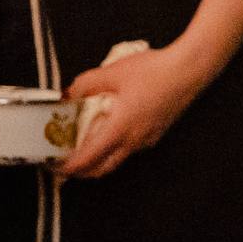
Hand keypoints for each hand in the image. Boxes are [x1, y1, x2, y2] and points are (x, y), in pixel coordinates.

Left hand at [62, 42, 214, 179]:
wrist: (190, 69)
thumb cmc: (155, 70)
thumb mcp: (113, 72)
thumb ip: (85, 84)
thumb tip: (69, 93)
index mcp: (119, 129)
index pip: (87, 160)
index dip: (66, 167)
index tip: (52, 164)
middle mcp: (133, 140)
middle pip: (101, 169)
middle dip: (80, 172)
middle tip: (63, 164)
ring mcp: (147, 139)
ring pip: (116, 160)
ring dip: (97, 161)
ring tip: (82, 148)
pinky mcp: (156, 133)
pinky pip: (130, 149)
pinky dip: (114, 149)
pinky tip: (109, 132)